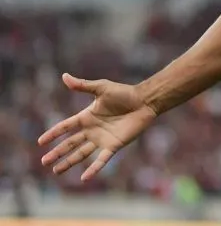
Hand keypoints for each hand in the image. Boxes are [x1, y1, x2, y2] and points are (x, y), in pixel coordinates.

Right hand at [38, 73, 157, 180]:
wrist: (144, 101)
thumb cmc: (124, 93)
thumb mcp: (101, 88)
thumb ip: (83, 85)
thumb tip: (64, 76)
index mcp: (87, 117)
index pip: (65, 127)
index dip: (53, 134)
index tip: (40, 142)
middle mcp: (92, 130)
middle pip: (70, 143)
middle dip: (57, 152)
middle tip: (44, 162)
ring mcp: (102, 139)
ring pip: (81, 153)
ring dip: (69, 162)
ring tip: (56, 171)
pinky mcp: (114, 145)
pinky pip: (101, 159)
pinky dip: (93, 169)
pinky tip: (84, 178)